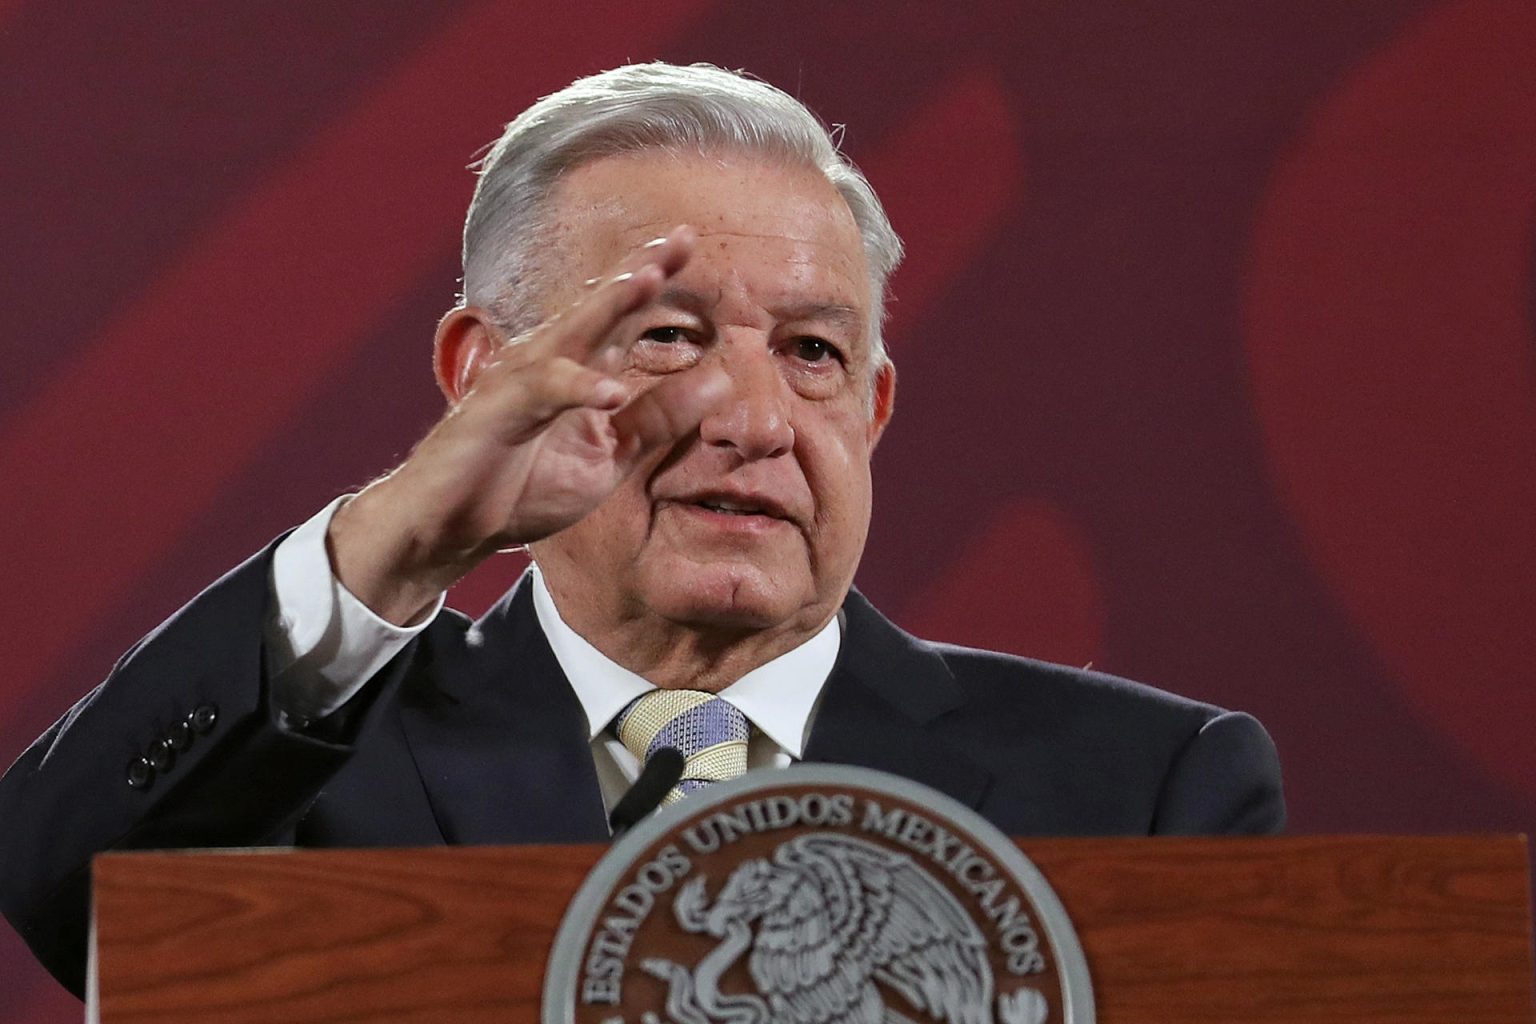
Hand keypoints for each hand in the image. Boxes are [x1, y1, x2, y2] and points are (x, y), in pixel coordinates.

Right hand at [328, 226, 725, 623]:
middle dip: (640, 270)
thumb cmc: (521, 487)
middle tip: (679, 237)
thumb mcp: (608, 457)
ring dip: (608, 304)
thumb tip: (720, 383)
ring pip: (569, 332)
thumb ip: (657, 420)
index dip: (653, 277)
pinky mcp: (497, 410)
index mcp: (578, 368)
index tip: (689, 240)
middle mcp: (548, 359)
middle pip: (600, 306)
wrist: (450, 528)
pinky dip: (577, 388)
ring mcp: (519, 380)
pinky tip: (611, 391)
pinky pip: (542, 391)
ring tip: (647, 280)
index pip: (622, 316)